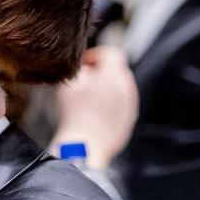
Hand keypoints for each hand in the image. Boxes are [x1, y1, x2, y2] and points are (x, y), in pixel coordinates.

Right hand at [51, 46, 138, 167]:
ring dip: (106, 88)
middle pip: (117, 70)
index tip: (84, 65)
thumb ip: (79, 66)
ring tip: (87, 100)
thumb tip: (86, 64)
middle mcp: (127, 87)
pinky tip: (93, 114)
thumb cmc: (73, 114)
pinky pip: (121, 104)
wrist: (84, 146)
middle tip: (82, 82)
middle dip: (101, 72)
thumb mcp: (69, 83)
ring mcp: (130, 104)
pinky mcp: (129, 118)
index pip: (112, 53)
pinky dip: (110, 104)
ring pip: (120, 87)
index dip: (95, 55)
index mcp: (113, 75)